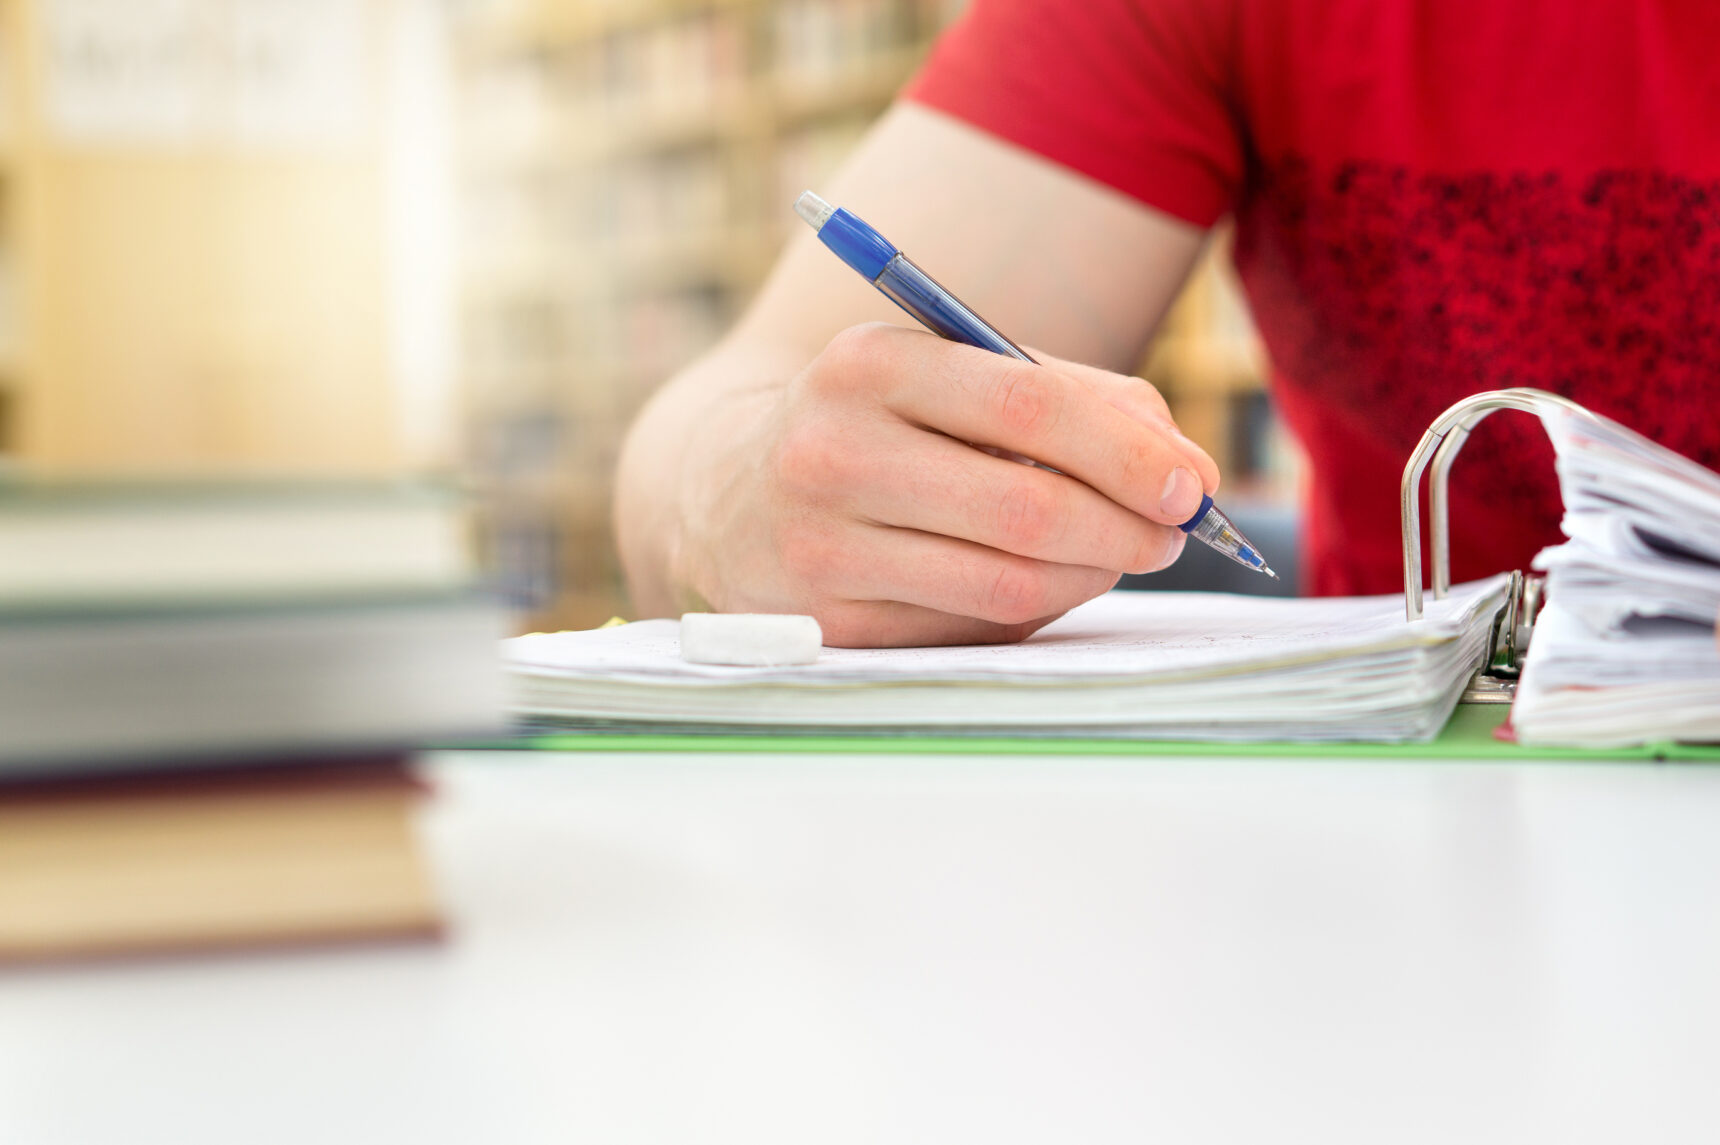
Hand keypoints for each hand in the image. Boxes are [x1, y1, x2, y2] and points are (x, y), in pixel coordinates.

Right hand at [666, 323, 1221, 646]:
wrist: (724, 490)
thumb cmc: (876, 425)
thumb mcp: (949, 376)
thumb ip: (1072, 401)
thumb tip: (1185, 471)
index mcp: (869, 365)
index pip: (1030, 407)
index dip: (1127, 452)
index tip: (1189, 485)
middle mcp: (831, 452)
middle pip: (1026, 508)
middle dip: (1124, 528)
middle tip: (1170, 535)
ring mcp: (821, 547)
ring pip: (1004, 584)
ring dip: (1089, 575)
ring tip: (1115, 554)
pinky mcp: (826, 623)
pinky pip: (968, 629)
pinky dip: (1030, 609)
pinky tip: (1042, 582)